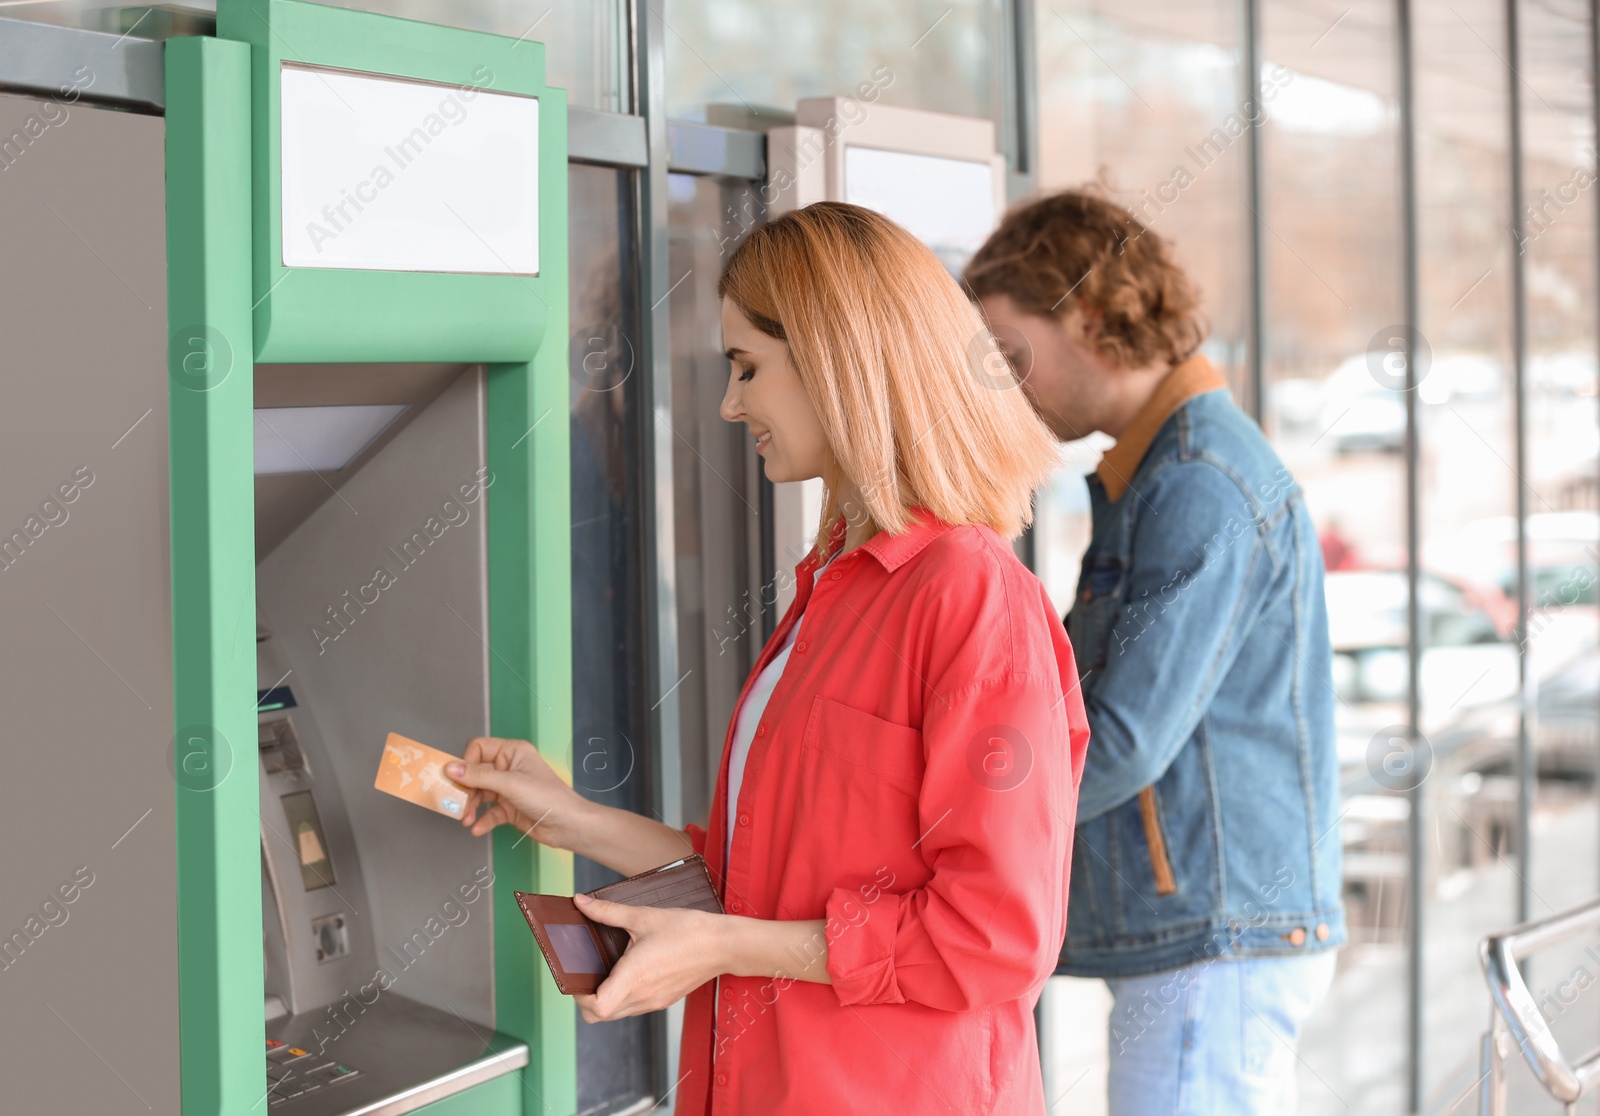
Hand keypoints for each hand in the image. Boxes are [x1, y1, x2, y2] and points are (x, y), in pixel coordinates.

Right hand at [448, 737, 583, 846]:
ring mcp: (509, 788)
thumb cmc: (548, 797)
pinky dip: (482, 820)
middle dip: (466, 790)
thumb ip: (479, 776)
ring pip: (480, 794)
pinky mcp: (510, 807)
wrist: (568, 826)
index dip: (466, 763)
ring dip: (471, 807)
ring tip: (466, 819)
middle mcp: (509, 767)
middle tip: (457, 804)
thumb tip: (452, 768)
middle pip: (475, 774)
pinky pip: (489, 811)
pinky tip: (477, 828)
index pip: (478, 749)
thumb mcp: (510, 784)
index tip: (456, 780)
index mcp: (512, 751)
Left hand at [571, 895, 727, 1022]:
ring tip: (606, 971)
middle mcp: (643, 996)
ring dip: (605, 999)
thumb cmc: (687, 930)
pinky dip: (623, 997)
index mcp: (634, 977)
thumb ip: (607, 911)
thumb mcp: (643, 916)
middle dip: (587, 999)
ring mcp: (654, 1002)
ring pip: (617, 1014)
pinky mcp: (664, 1000)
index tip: (577, 978)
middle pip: (600, 1016)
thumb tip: (580, 902)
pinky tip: (628, 972)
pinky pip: (634, 1008)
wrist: (722, 944)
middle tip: (586, 974)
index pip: (596, 1008)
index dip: (580, 997)